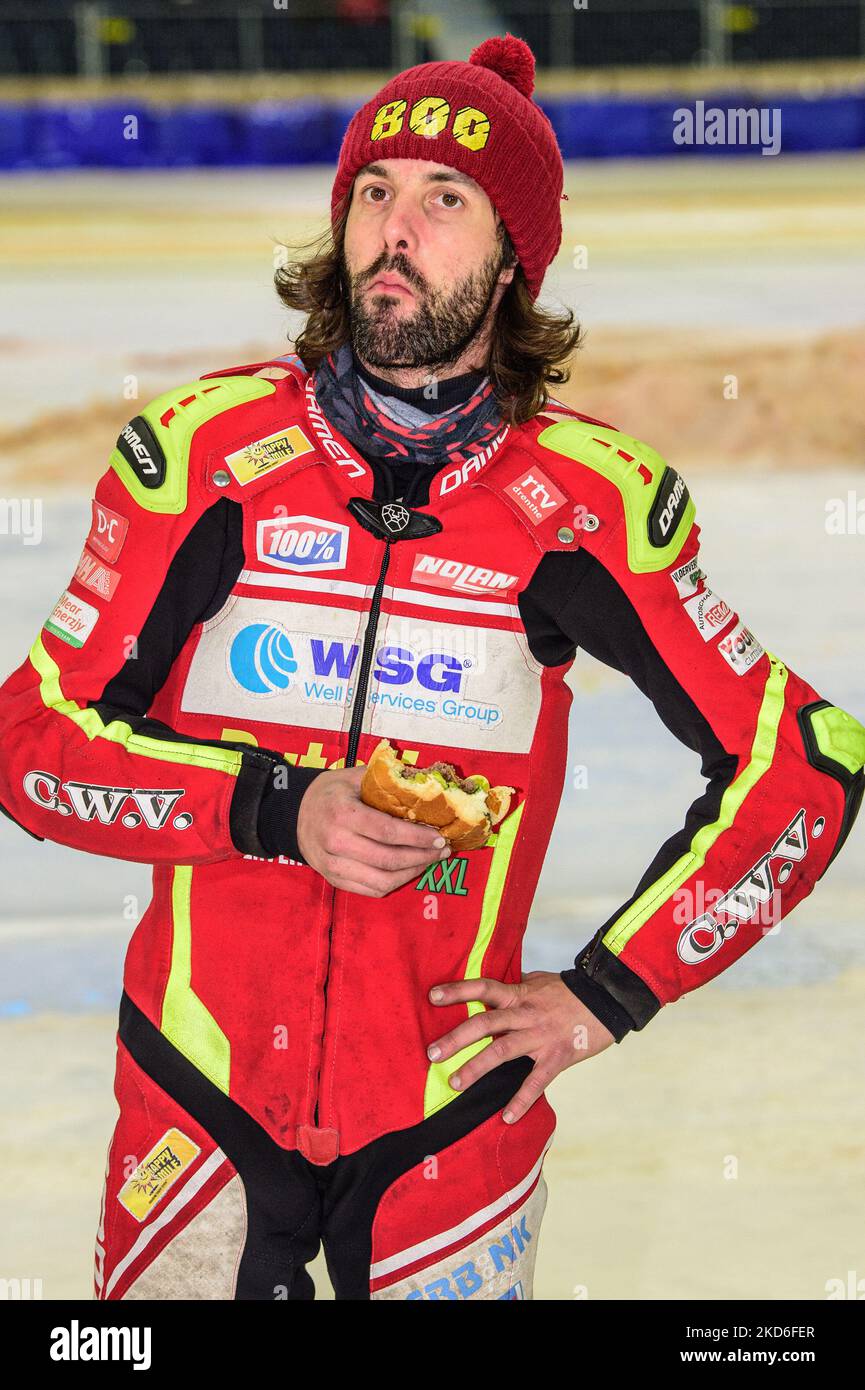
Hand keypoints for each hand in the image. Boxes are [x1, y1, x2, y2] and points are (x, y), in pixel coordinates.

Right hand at [296, 765, 450, 896]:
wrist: (294, 814)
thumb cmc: (331, 792)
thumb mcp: (354, 777)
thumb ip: (387, 780)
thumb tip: (426, 785)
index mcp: (343, 814)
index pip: (388, 832)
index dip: (417, 838)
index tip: (439, 837)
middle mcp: (336, 843)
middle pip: (388, 859)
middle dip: (421, 857)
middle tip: (442, 851)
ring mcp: (333, 865)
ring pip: (382, 881)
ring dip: (412, 874)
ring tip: (429, 862)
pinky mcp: (334, 880)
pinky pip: (371, 890)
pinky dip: (395, 884)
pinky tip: (409, 871)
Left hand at [426, 970, 615, 1122]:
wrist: (607, 1000)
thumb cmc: (571, 991)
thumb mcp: (540, 982)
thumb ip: (517, 988)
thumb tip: (495, 990)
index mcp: (520, 995)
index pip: (483, 988)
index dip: (457, 991)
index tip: (432, 996)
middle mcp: (526, 1014)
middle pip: (485, 1023)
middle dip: (456, 1039)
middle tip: (432, 1054)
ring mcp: (540, 1037)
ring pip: (502, 1051)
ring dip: (476, 1068)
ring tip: (456, 1083)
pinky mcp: (557, 1057)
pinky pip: (535, 1081)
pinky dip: (521, 1101)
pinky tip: (506, 1117)